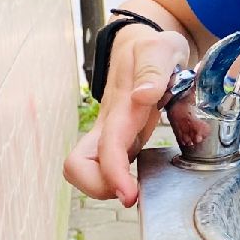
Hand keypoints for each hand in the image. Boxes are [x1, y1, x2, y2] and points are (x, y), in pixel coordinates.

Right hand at [63, 27, 189, 205]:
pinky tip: (141, 179)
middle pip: (77, 165)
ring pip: (86, 169)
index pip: (107, 145)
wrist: (140, 44)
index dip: (112, 174)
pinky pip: (107, 168)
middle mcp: (109, 124)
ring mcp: (111, 134)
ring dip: (106, 187)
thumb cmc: (153, 49)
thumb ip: (154, 69)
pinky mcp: (119, 141)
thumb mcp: (162, 48)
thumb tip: (144, 95)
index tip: (129, 195)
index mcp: (122, 105)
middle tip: (130, 193)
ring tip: (136, 187)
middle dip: (98, 188)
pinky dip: (119, 181)